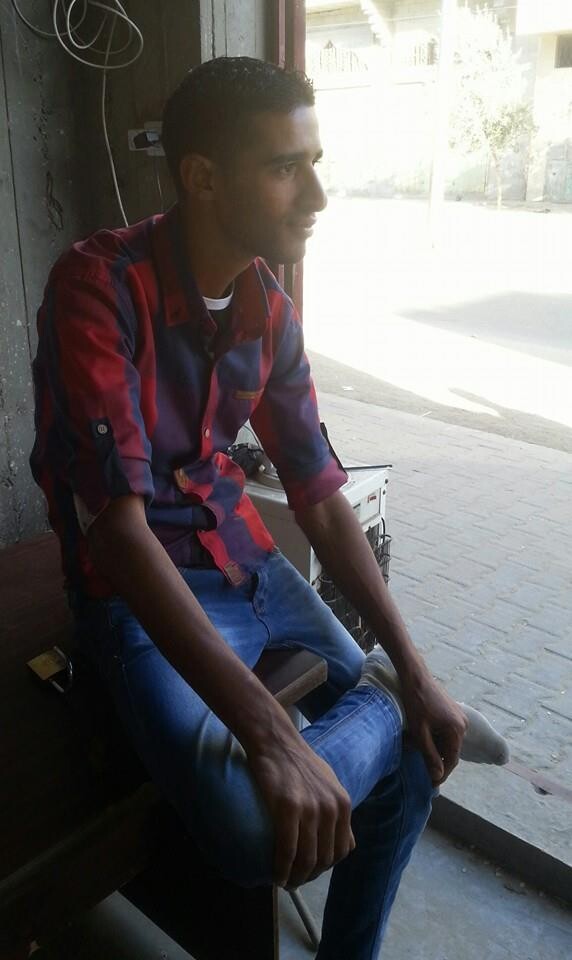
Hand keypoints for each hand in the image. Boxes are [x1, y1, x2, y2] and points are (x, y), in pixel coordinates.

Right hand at [247, 728, 354, 887]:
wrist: (277, 741)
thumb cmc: (300, 761)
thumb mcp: (330, 782)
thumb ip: (338, 809)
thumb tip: (346, 836)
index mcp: (342, 804)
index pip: (342, 850)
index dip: (327, 866)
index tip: (313, 870)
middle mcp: (331, 809)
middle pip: (325, 858)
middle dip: (310, 875)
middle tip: (296, 880)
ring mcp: (310, 809)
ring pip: (307, 859)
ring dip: (297, 878)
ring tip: (287, 882)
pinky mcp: (287, 809)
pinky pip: (287, 850)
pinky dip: (282, 869)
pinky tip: (277, 876)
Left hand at [400, 671, 467, 784]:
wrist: (416, 676)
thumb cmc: (416, 702)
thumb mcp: (420, 731)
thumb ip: (430, 754)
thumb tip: (437, 774)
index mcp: (457, 730)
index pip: (451, 760)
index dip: (441, 774)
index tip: (431, 784)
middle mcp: (463, 724)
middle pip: (450, 751)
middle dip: (436, 760)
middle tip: (421, 767)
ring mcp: (459, 716)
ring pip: (447, 741)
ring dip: (434, 748)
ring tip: (417, 749)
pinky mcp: (453, 711)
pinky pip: (446, 731)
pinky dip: (436, 737)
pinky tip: (422, 736)